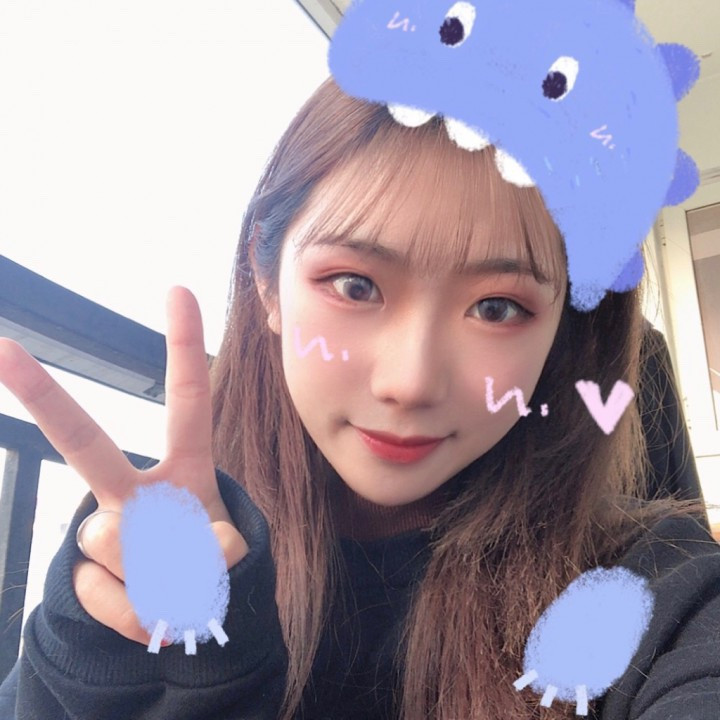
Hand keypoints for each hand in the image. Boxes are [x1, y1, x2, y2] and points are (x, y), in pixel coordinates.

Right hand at [0, 286, 248, 647]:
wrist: (186, 617)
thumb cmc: (210, 562)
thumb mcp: (230, 551)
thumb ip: (217, 552)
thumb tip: (184, 554)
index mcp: (185, 467)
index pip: (189, 400)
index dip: (184, 347)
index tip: (178, 289)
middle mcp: (137, 490)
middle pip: (85, 443)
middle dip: (45, 400)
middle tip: (1, 351)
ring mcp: (109, 533)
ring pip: (112, 540)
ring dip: (161, 577)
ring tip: (176, 589)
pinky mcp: (89, 579)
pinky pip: (113, 598)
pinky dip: (144, 616)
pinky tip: (150, 612)